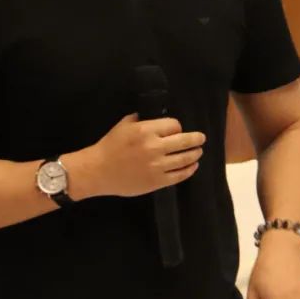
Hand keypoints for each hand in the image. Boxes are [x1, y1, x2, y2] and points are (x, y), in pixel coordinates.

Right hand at [73, 114, 205, 197]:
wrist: (98, 171)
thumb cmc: (110, 146)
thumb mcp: (124, 125)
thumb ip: (142, 119)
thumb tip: (158, 116)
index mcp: (146, 131)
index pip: (174, 125)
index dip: (176, 127)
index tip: (175, 130)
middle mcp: (155, 147)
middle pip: (185, 141)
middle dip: (196, 139)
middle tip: (202, 138)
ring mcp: (158, 166)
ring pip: (185, 158)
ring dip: (195, 154)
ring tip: (198, 152)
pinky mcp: (157, 181)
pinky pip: (180, 175)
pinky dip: (189, 170)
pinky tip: (192, 166)